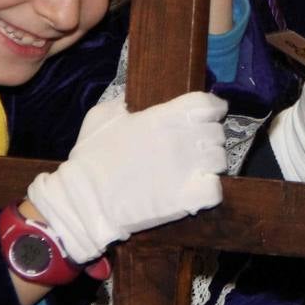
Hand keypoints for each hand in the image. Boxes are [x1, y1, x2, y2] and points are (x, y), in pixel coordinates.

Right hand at [27, 91, 227, 262]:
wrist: (84, 201)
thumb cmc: (90, 158)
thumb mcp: (101, 117)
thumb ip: (123, 104)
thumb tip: (132, 102)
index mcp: (164, 117)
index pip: (208, 104)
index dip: (212, 109)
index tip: (208, 115)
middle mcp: (182, 139)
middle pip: (216, 133)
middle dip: (208, 138)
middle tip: (194, 147)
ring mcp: (188, 170)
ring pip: (220, 160)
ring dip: (211, 163)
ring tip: (196, 168)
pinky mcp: (188, 199)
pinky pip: (215, 190)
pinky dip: (210, 189)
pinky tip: (197, 189)